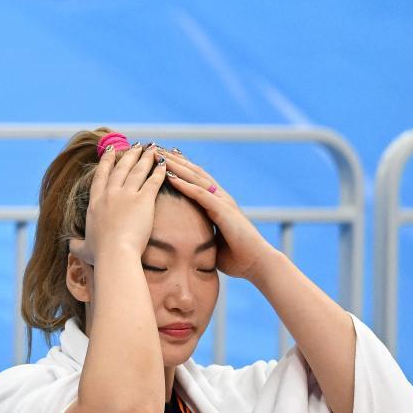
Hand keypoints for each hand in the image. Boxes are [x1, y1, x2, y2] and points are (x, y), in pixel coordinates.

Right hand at [70, 143, 166, 264]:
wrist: (115, 254)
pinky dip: (159, 171)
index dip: (106, 162)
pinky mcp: (143, 200)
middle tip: (135, 145)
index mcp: (95, 204)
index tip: (109, 151)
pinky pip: (153, 181)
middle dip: (128, 155)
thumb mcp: (83, 248)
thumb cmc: (100, 254)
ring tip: (151, 148)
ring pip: (137, 170)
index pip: (101, 177)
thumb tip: (69, 245)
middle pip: (120, 169)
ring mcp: (126, 196)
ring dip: (145, 157)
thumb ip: (76, 244)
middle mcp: (109, 195)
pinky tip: (163, 164)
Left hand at [162, 151, 276, 282]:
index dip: (178, 168)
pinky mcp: (224, 211)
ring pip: (196, 178)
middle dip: (174, 160)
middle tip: (155, 148)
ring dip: (176, 166)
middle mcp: (220, 198)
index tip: (160, 159)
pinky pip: (201, 194)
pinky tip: (170, 177)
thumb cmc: (236, 258)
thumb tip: (183, 242)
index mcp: (217, 204)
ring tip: (159, 156)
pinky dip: (185, 185)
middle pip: (193, 173)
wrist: (257, 264)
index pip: (194, 180)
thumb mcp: (212, 243)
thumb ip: (200, 236)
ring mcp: (223, 202)